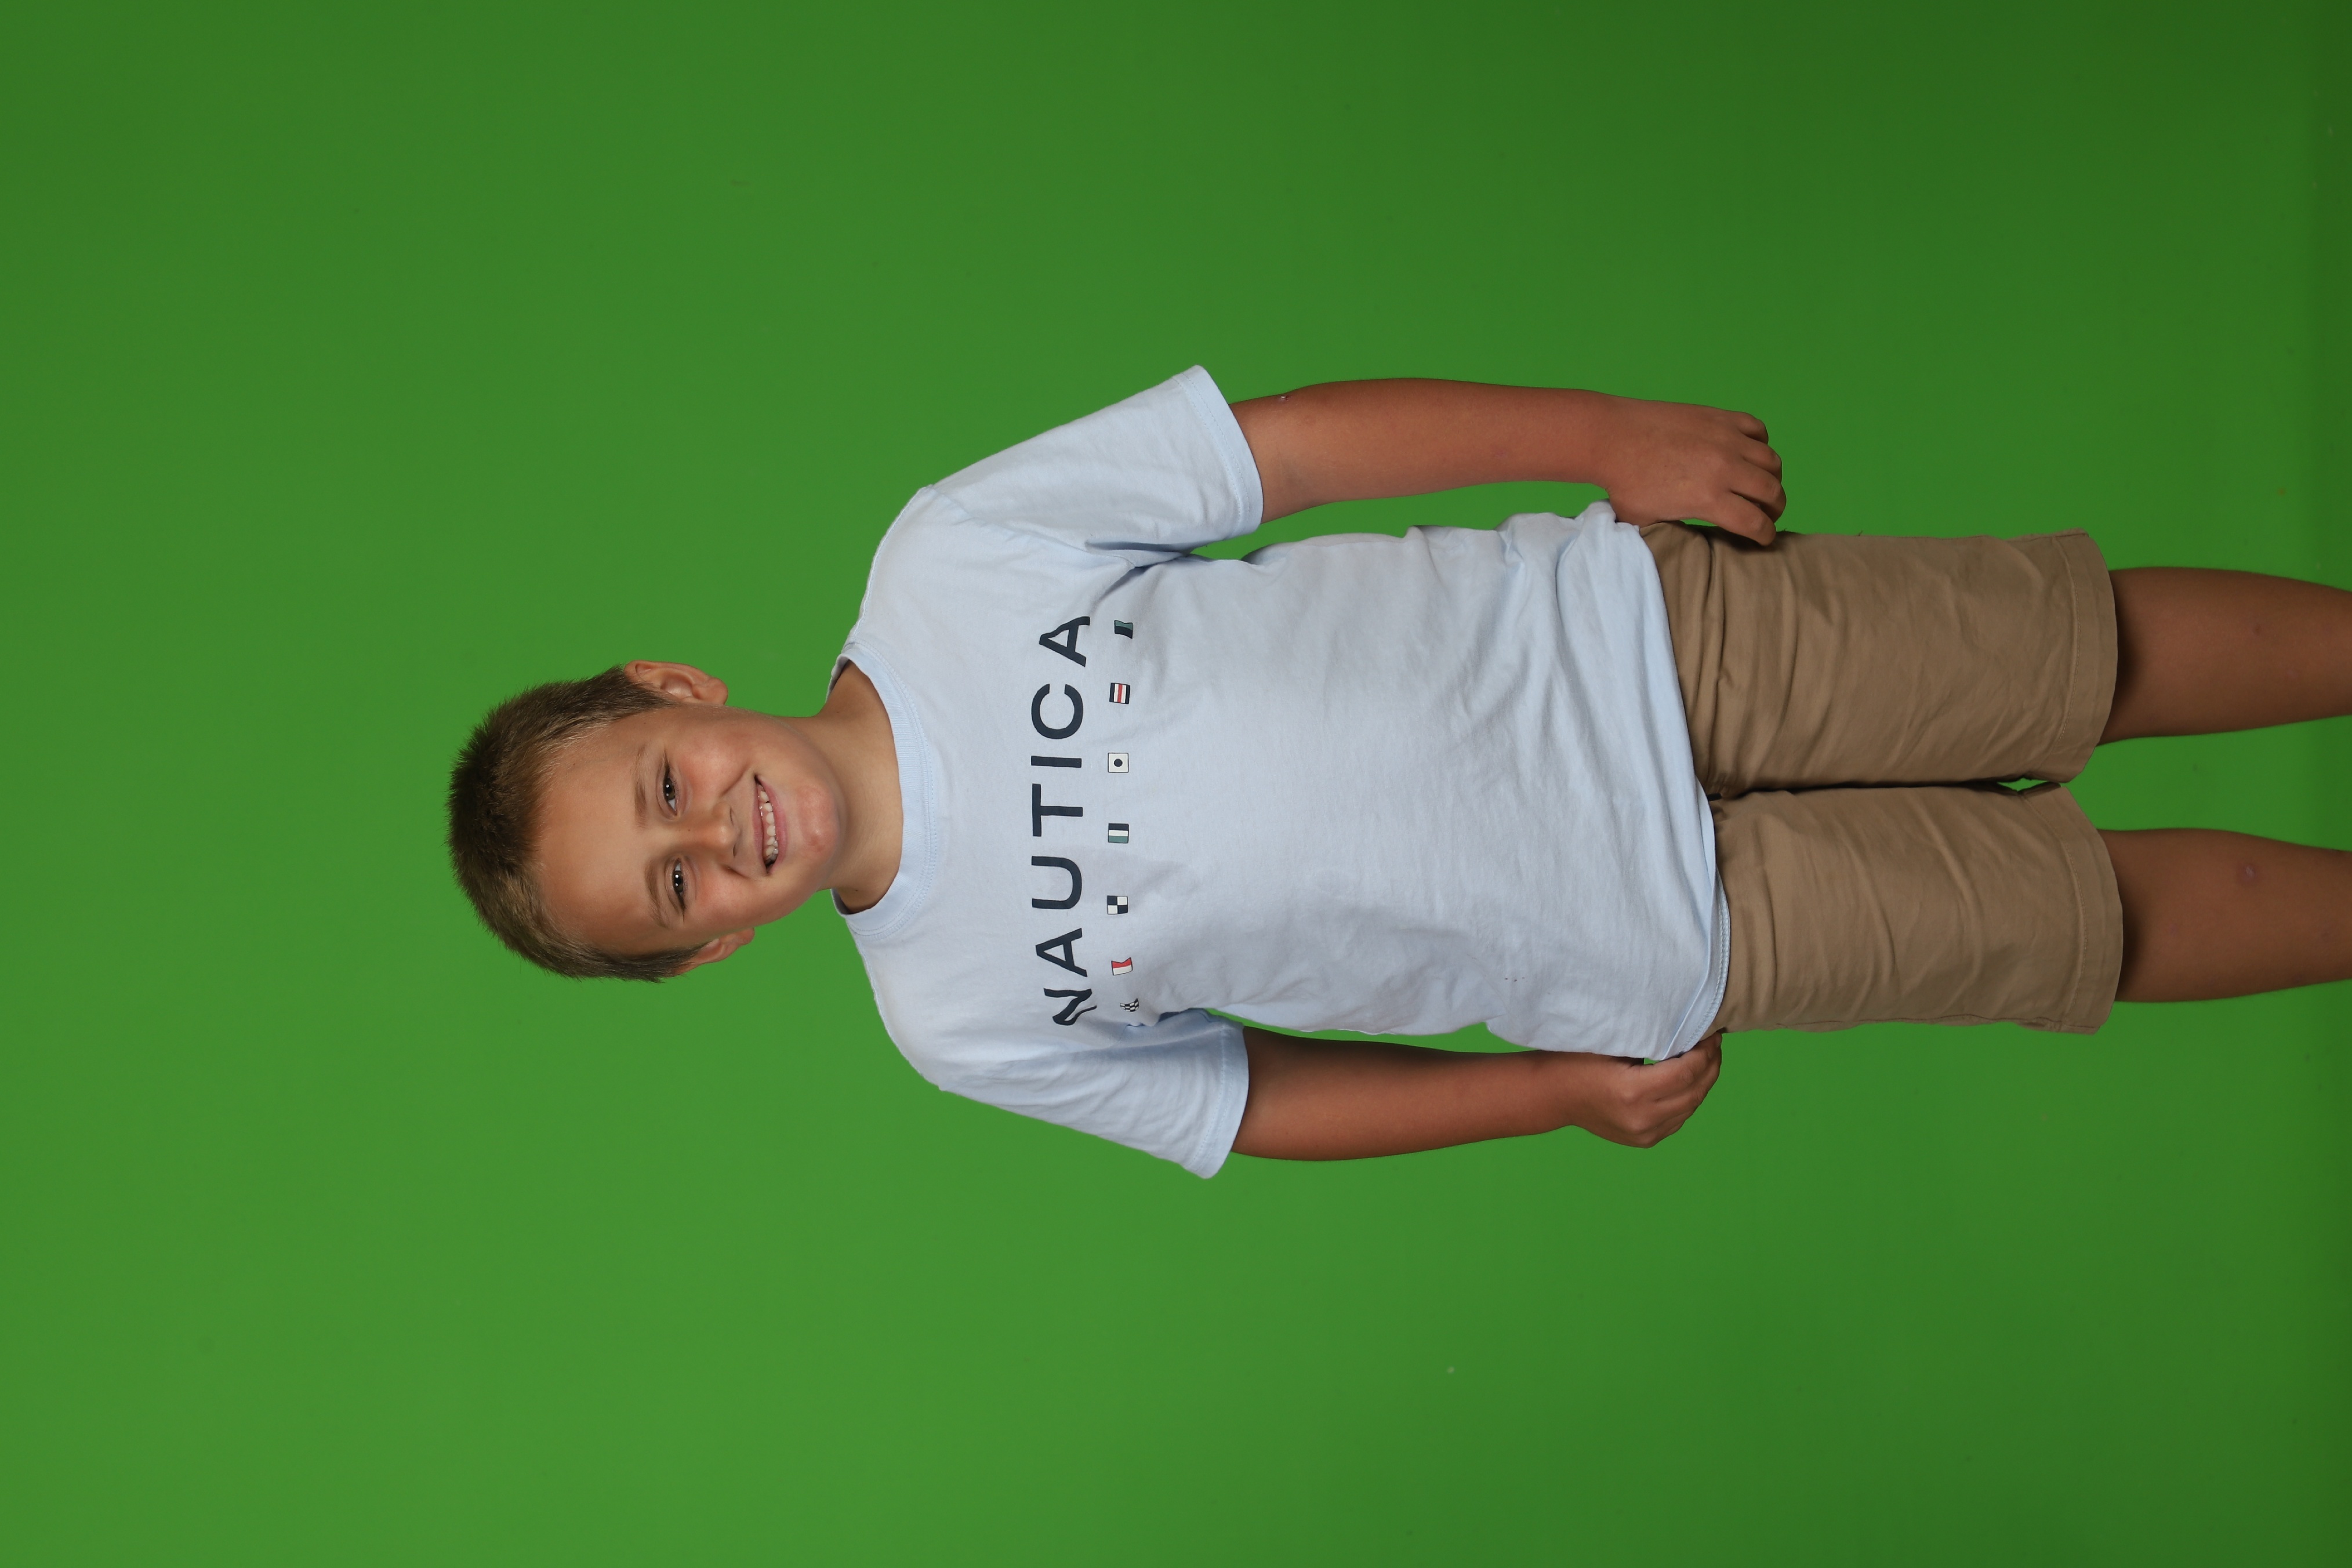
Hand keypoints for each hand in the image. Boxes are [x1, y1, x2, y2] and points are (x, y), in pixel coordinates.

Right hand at [1558, 1032, 1722, 1146]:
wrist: (1554, 1095)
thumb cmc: (1578, 1060)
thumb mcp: (1613, 1043)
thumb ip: (1651, 1040)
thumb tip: (1689, 1030)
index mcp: (1632, 1092)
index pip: (1687, 1072)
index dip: (1705, 1051)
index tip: (1710, 1032)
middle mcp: (1642, 1118)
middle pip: (1695, 1091)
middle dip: (1710, 1064)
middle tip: (1714, 1041)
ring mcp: (1644, 1133)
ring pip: (1692, 1106)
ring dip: (1703, 1081)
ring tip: (1706, 1057)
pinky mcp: (1645, 1140)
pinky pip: (1680, 1118)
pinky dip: (1690, 1098)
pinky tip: (1690, 1079)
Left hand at [1586, 397, 1784, 544]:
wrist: (1611, 438)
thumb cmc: (1623, 483)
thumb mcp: (1649, 521)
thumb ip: (1677, 529)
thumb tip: (1687, 540)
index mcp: (1708, 498)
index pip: (1755, 522)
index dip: (1765, 535)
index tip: (1764, 538)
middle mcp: (1724, 467)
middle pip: (1771, 492)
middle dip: (1775, 508)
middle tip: (1768, 514)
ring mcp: (1725, 438)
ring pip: (1771, 460)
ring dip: (1772, 477)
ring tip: (1761, 485)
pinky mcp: (1719, 416)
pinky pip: (1757, 428)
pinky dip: (1760, 443)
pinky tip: (1748, 453)